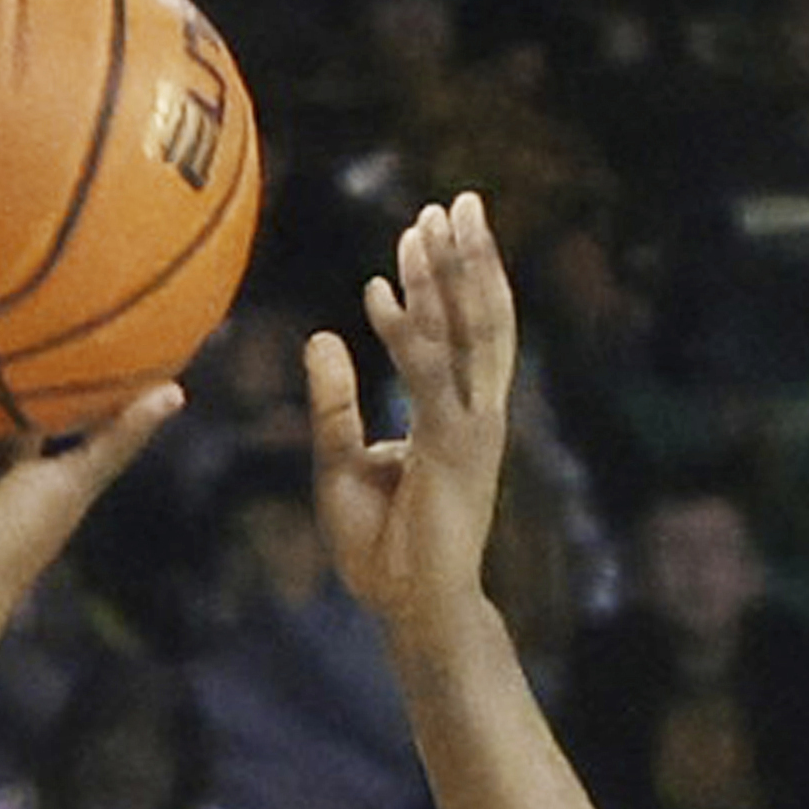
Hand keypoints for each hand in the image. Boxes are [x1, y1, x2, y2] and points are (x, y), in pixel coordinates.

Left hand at [305, 192, 514, 646]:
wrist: (412, 608)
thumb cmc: (383, 547)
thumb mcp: (343, 460)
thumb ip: (336, 399)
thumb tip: (323, 335)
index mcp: (460, 414)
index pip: (468, 331)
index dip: (456, 278)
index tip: (431, 228)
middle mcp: (478, 412)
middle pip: (484, 317)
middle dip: (473, 257)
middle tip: (458, 199)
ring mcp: (471, 429)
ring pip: (468, 333)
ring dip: (448, 275)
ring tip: (428, 222)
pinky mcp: (452, 449)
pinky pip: (426, 377)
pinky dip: (405, 331)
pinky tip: (379, 291)